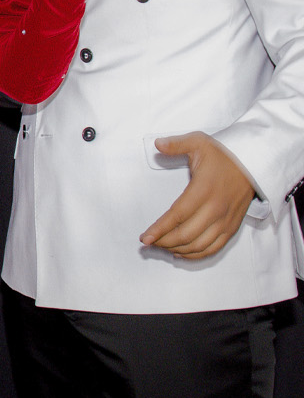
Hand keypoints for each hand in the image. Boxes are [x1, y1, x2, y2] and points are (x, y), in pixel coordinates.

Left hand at [140, 132, 256, 257]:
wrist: (252, 166)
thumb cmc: (223, 155)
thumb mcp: (199, 142)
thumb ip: (176, 144)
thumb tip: (157, 144)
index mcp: (204, 190)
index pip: (178, 215)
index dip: (160, 228)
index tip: (144, 237)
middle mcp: (215, 209)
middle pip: (186, 234)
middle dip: (164, 241)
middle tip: (148, 241)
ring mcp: (225, 221)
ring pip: (199, 245)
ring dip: (177, 249)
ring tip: (160, 246)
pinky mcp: (232, 227)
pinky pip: (214, 248)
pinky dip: (197, 255)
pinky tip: (180, 253)